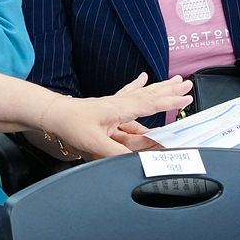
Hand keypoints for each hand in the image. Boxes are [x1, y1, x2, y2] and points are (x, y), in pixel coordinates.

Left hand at [43, 74, 191, 159]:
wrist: (52, 115)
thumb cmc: (71, 125)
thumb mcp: (93, 143)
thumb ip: (116, 153)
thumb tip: (137, 161)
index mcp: (120, 109)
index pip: (150, 104)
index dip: (169, 102)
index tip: (187, 99)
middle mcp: (120, 104)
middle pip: (150, 94)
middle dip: (169, 90)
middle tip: (187, 83)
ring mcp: (114, 104)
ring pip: (142, 93)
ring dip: (159, 87)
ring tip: (174, 80)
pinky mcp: (107, 106)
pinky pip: (127, 93)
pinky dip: (137, 85)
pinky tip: (142, 78)